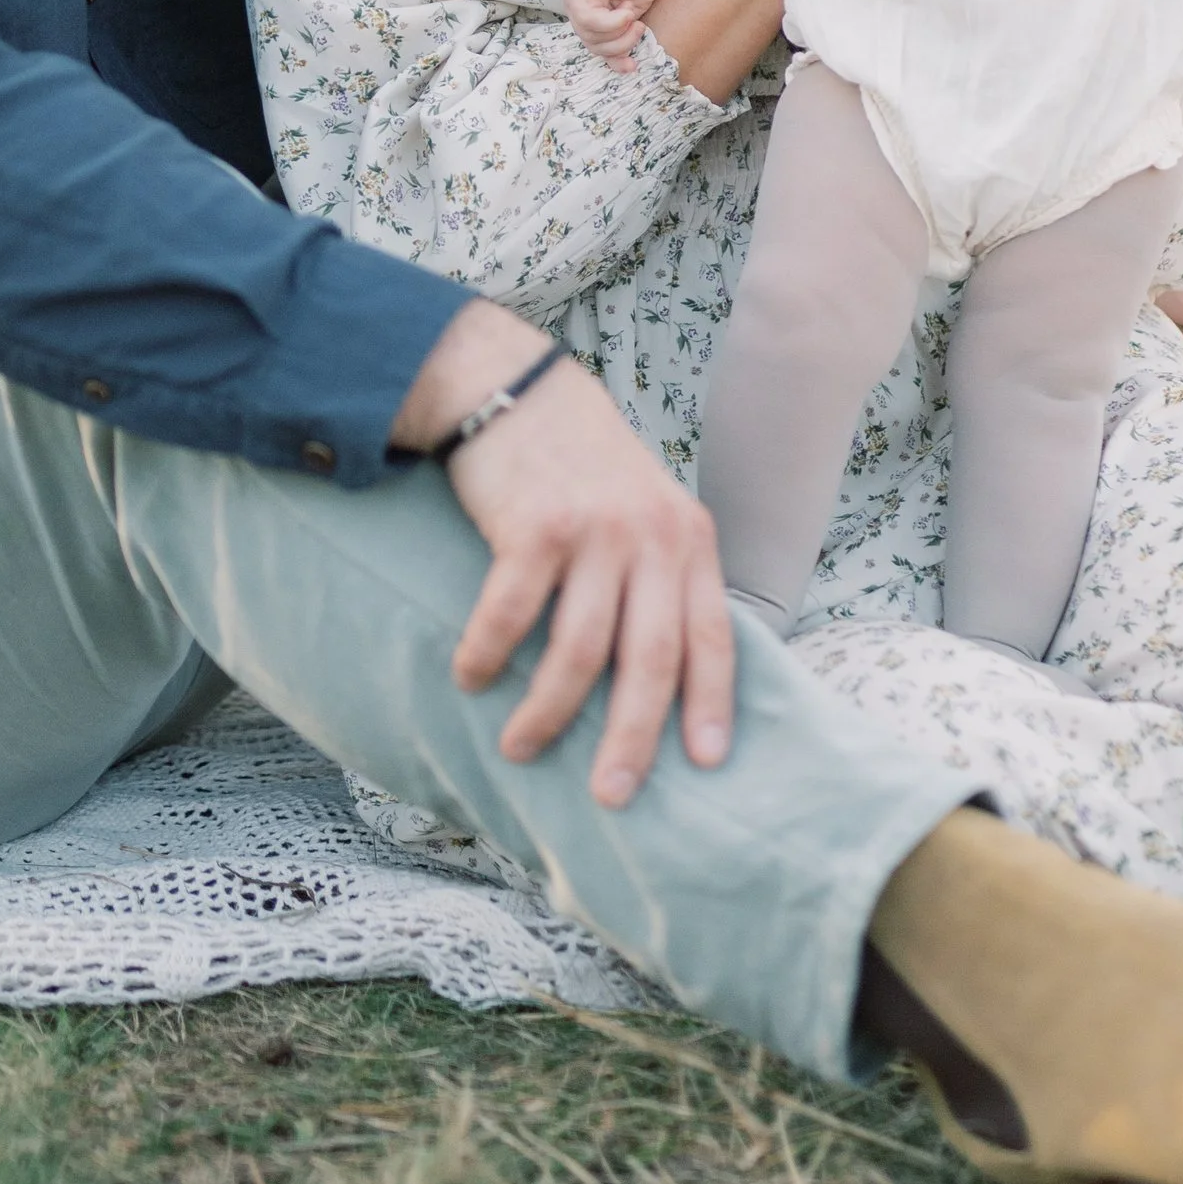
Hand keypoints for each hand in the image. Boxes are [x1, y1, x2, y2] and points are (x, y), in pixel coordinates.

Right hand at [391, 302, 734, 805]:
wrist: (516, 388)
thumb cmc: (581, 466)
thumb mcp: (646, 510)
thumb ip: (661, 577)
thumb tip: (662, 682)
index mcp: (688, 539)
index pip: (712, 636)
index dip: (710, 704)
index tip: (705, 764)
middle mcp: (650, 536)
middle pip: (650, 660)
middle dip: (631, 737)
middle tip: (611, 795)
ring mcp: (594, 530)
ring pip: (579, 651)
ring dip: (547, 712)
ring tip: (521, 749)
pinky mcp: (534, 526)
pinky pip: (510, 615)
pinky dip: (488, 656)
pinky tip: (471, 677)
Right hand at [565, 0, 685, 67]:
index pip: (587, 22)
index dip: (610, 24)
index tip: (629, 11)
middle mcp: (583, 11)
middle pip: (593, 40)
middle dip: (618, 36)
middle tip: (636, 20)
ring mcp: (598, 21)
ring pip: (601, 49)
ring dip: (622, 47)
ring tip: (639, 27)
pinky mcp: (613, 29)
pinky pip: (610, 53)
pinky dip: (619, 63)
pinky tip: (630, 67)